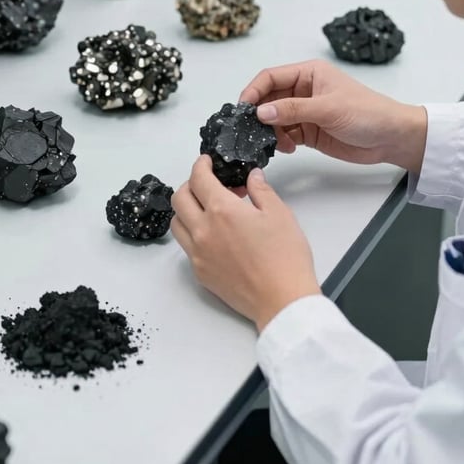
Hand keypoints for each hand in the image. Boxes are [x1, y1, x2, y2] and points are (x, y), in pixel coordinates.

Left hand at [171, 155, 320, 331]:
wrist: (283, 301)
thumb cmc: (285, 258)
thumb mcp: (279, 214)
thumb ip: (260, 190)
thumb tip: (251, 177)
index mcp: (222, 211)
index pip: (198, 178)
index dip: (200, 165)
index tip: (207, 162)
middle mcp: (203, 230)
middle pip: (180, 198)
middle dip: (191, 185)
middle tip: (210, 184)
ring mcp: (198, 253)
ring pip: (177, 223)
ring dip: (188, 210)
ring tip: (209, 210)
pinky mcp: (200, 273)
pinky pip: (186, 246)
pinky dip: (193, 233)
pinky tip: (214, 235)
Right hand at [240, 59, 426, 173]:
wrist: (392, 138)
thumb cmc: (367, 113)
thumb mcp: (328, 108)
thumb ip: (292, 110)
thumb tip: (260, 113)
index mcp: (308, 73)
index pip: (271, 77)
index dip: (254, 91)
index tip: (242, 108)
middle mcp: (303, 90)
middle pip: (269, 99)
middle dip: (259, 115)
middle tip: (251, 131)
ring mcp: (305, 112)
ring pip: (274, 119)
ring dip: (270, 131)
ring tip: (276, 143)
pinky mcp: (308, 132)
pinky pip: (284, 134)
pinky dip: (280, 142)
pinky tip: (286, 149)